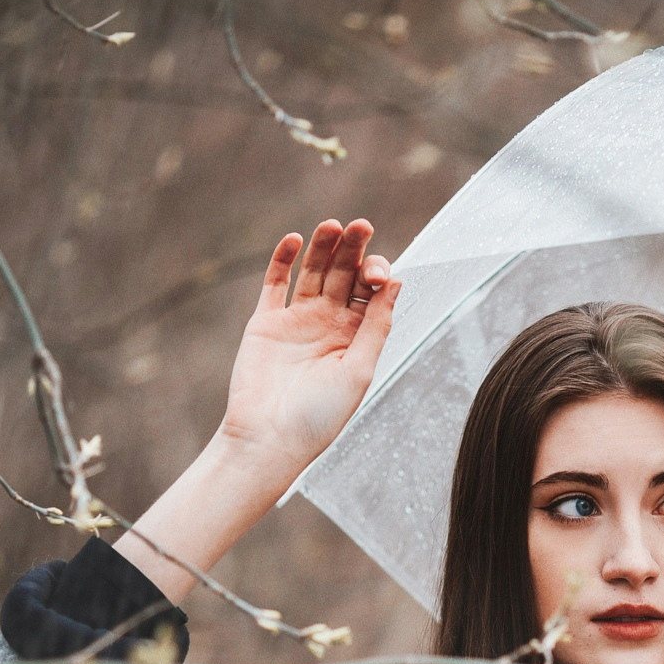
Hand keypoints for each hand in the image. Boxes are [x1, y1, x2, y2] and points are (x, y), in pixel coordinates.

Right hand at [217, 217, 400, 476]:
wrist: (269, 438)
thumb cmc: (320, 415)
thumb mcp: (359, 369)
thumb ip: (377, 325)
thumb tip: (398, 282)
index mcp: (357, 337)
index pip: (371, 292)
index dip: (377, 275)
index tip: (379, 273)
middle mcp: (329, 325)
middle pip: (344, 275)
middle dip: (353, 251)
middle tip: (361, 226)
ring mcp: (296, 321)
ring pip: (312, 272)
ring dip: (323, 247)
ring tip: (332, 225)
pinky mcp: (265, 322)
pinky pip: (274, 283)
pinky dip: (283, 259)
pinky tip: (295, 240)